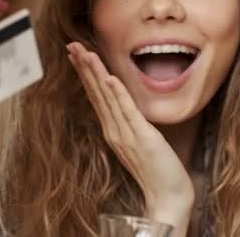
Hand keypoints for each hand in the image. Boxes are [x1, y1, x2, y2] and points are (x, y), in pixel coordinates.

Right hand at [67, 42, 193, 235]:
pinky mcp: (141, 137)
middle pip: (95, 93)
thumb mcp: (138, 140)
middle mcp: (114, 130)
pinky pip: (127, 112)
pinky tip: (109, 79)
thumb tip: (122, 105)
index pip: (95, 96)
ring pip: (107, 98)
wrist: (167, 194)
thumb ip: (128, 123)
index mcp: (112, 129)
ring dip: (95, 74)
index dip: (85, 74)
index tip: (75, 54)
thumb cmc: (156, 168)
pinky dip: (118, 94)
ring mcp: (125, 134)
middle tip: (71, 45)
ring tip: (84, 53)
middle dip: (84, 68)